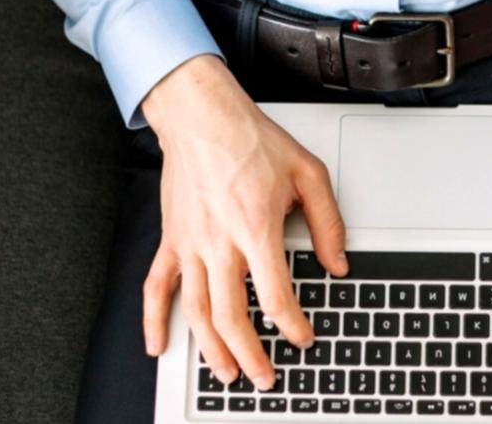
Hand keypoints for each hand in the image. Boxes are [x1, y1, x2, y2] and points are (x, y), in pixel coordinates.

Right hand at [139, 54, 348, 388]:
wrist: (202, 116)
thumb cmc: (250, 139)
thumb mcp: (308, 172)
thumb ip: (327, 221)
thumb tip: (337, 261)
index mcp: (256, 228)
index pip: (276, 296)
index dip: (292, 326)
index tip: (303, 337)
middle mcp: (220, 242)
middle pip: (233, 316)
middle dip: (251, 355)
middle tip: (265, 376)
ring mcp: (191, 244)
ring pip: (198, 311)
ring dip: (212, 349)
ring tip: (227, 373)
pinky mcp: (171, 239)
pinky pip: (157, 286)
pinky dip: (154, 319)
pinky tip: (159, 344)